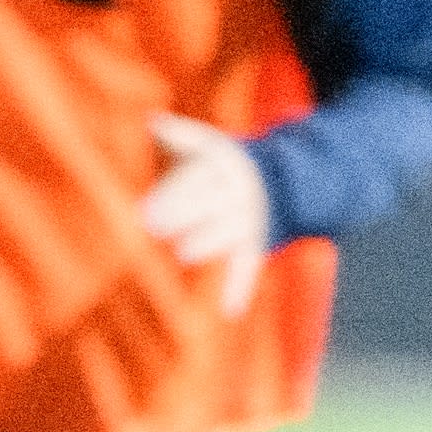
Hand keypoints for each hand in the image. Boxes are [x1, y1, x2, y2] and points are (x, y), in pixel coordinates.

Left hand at [140, 116, 272, 315]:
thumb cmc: (226, 166)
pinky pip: (248, 269)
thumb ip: (180, 135)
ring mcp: (251, 221)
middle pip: (207, 205)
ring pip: (226, 235)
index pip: (194, 180)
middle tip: (153, 225)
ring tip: (183, 251)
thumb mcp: (209, 145)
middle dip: (180, 215)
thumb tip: (151, 120)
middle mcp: (241, 193)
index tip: (145, 208)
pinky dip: (240, 290)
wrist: (286, 183)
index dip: (169, 194)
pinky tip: (229, 311)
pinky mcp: (256, 246)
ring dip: (205, 244)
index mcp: (228, 165)